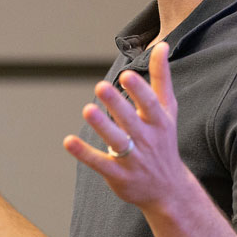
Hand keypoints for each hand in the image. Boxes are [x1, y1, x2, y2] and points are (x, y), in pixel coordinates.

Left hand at [63, 43, 194, 208]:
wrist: (168, 190)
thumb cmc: (164, 141)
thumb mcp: (168, 110)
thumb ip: (161, 78)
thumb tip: (161, 46)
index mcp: (159, 122)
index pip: (150, 104)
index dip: (139, 91)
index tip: (126, 75)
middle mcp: (147, 140)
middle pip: (131, 121)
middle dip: (117, 104)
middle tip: (101, 86)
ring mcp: (133, 159)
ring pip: (117, 141)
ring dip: (101, 126)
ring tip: (87, 109)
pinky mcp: (118, 176)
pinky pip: (100, 163)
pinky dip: (84, 153)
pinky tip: (68, 141)